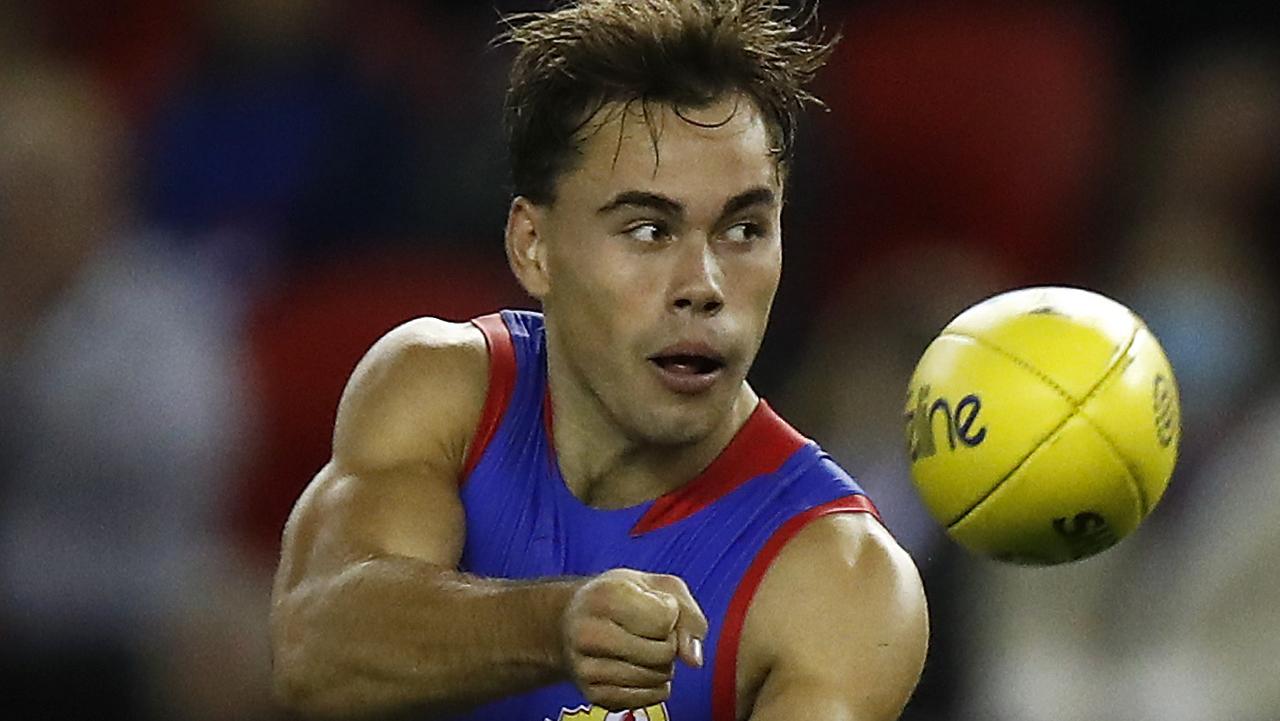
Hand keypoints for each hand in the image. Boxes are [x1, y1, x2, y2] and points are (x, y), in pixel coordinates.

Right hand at [560, 568, 708, 710]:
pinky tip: (639, 666)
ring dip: (662, 665)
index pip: (663, 619)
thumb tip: (693, 659)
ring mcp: (587, 668)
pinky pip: (648, 699)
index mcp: (604, 596)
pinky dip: (654, 685)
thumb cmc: (617, 598)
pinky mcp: (593, 695)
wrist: (570, 621)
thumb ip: (688, 614)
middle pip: (661, 653)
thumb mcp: (657, 586)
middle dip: (669, 642)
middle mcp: (588, 633)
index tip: (655, 605)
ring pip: (656, 678)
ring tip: (643, 647)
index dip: (671, 613)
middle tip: (651, 630)